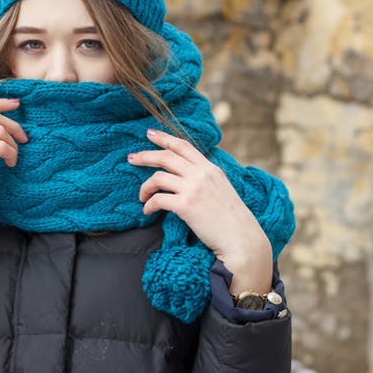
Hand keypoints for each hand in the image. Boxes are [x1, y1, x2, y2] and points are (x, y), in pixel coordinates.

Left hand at [127, 128, 272, 293]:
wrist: (241, 238)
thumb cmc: (231, 218)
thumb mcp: (222, 188)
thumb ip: (205, 178)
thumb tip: (186, 174)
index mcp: (210, 168)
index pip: (183, 145)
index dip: (164, 137)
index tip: (149, 133)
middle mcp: (201, 174)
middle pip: (166, 157)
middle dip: (145, 155)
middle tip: (131, 158)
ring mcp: (193, 189)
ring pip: (158, 177)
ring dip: (145, 187)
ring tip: (142, 196)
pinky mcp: (185, 206)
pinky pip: (158, 199)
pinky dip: (149, 205)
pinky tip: (147, 211)